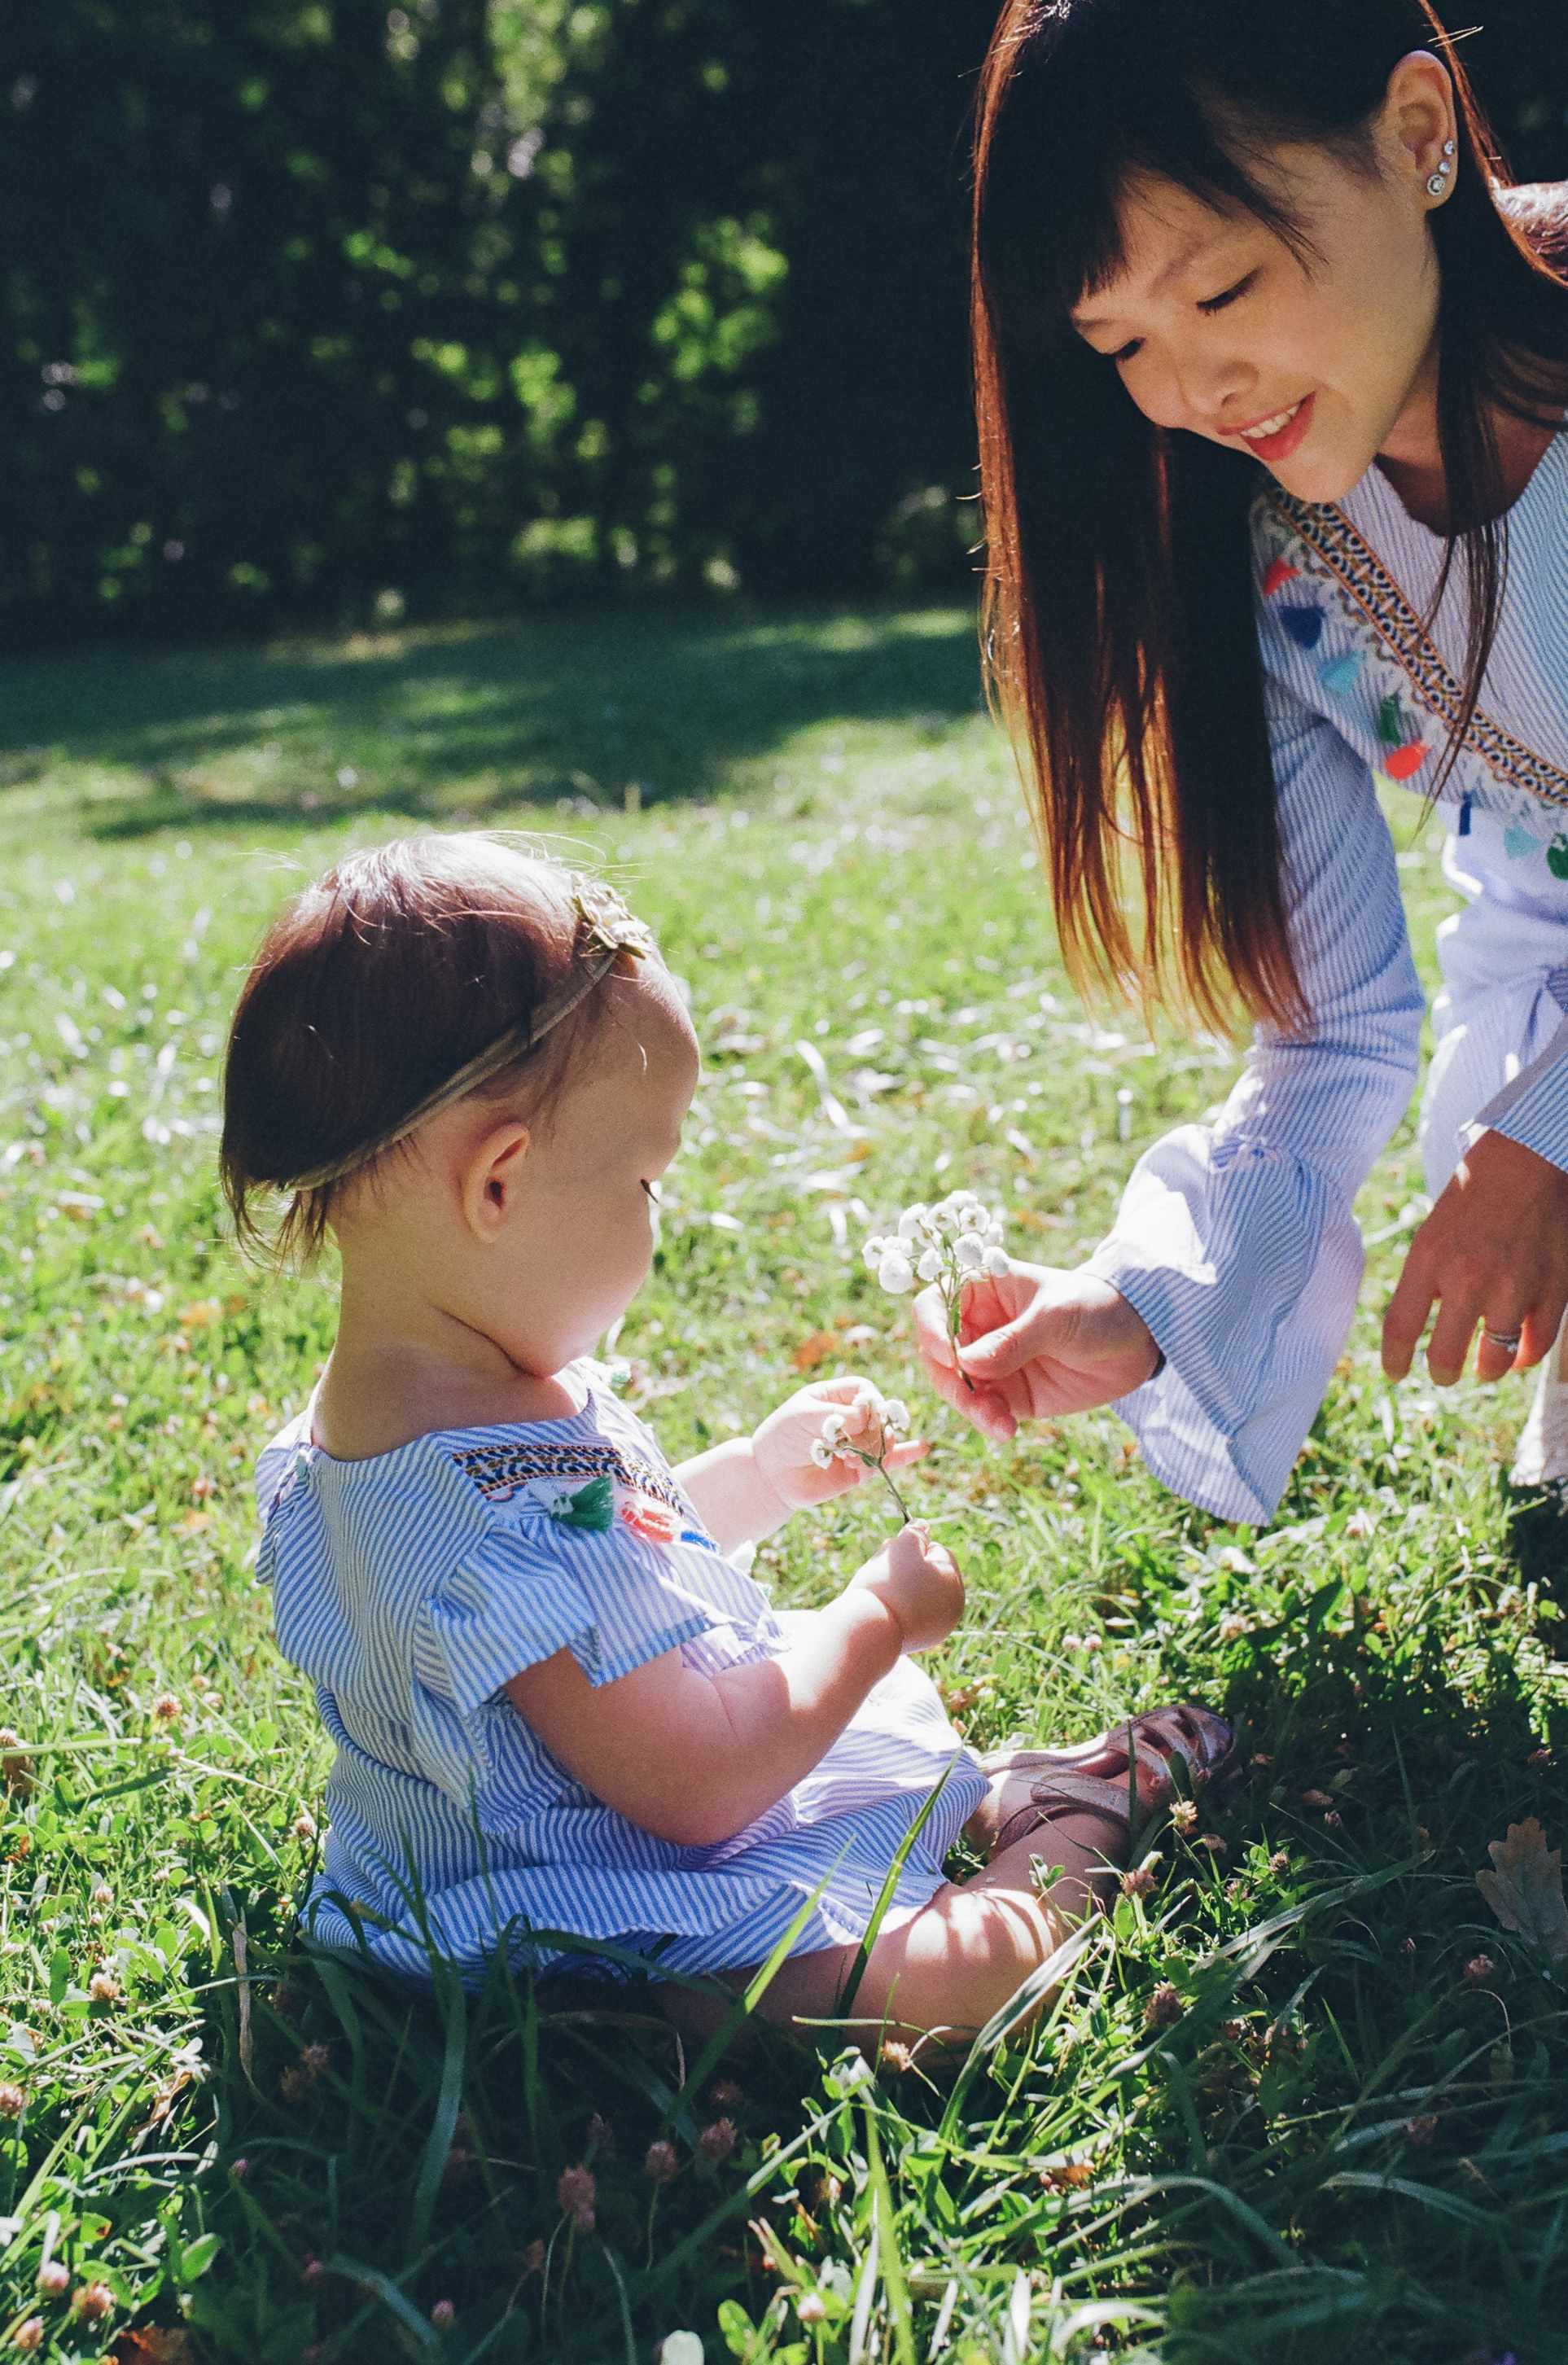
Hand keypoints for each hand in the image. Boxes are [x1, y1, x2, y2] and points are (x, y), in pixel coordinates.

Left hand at [750, 1376, 927, 1517]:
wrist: (770, 1477)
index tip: (862, 1413)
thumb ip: (837, 1415)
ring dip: (875, 1448)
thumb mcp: (803, 1416)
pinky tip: (922, 1448)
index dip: (869, 1400)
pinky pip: (888, 1461)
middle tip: (856, 1442)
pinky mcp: (860, 1469)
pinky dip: (905, 1455)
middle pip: (879, 1414)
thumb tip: (869, 1418)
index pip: (863, 1390)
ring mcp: (857, 1444)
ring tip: (851, 1461)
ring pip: (884, 1438)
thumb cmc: (781, 1438)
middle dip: (874, 1427)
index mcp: (833, 1398)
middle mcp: (848, 1420)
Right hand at [849, 1520, 963, 1652]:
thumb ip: (915, 1532)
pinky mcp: (921, 1641)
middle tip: (884, 1572)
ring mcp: (939, 1627)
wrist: (870, 1630)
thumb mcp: (902, 1547)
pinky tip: (885, 1609)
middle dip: (908, 1568)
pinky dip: (900, 1608)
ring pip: (920, 1594)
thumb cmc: (888, 1584)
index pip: (937, 1552)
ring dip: (902, 1587)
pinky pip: (912, 1614)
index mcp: (954, 1582)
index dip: (913, 1549)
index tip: (893, 1556)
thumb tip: (924, 1524)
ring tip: (882, 1590)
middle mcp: (953, 1607)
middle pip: (930, 1574)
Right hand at [914, 1260, 1161, 1442]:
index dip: (932, 1329)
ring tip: (1000, 1422)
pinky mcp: (1007, 1394)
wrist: (1137, 1342)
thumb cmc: (1095, 1308)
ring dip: (969, 1408)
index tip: (950, 1356)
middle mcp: (978, 1326)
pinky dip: (988, 1422)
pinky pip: (983, 1411)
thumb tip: (967, 1364)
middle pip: (937, 1353)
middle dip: (949, 1380)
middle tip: (972, 1399)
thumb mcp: (1056, 1316)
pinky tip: (1007, 1430)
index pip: (934, 1304)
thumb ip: (1013, 1340)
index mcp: (982, 1290)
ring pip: (956, 1387)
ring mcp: (990, 1362)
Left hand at [1382, 1130, 1567, 1384]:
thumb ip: (1425, 1281)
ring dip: (1486, 1369)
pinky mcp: (1553, 1289)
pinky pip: (1537, 1345)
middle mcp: (1469, 1278)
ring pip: (1495, 1361)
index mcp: (1429, 1260)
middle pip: (1445, 1357)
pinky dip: (1525, 1357)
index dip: (1394, 1360)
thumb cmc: (1474, 1197)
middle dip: (1442, 1374)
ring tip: (1483, 1367)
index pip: (1401, 1328)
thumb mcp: (1432, 1233)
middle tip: (1444, 1374)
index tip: (1396, 1374)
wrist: (1528, 1162)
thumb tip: (1414, 1329)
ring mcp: (1514, 1287)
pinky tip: (1518, 1354)